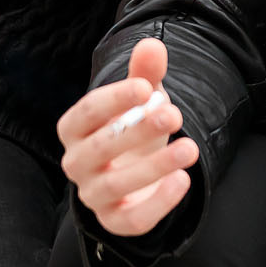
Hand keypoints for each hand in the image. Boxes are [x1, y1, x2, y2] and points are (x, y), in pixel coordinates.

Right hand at [56, 38, 198, 237]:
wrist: (137, 174)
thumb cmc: (133, 129)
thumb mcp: (141, 101)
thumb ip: (145, 75)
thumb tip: (152, 45)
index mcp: (74, 129)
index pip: (86, 113)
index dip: (115, 100)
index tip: (147, 88)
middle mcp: (76, 163)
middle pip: (99, 148)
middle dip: (137, 130)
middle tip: (174, 114)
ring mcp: (93, 195)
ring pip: (115, 185)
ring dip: (154, 166)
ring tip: (190, 148)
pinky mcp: (114, 221)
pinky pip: (131, 220)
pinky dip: (158, 203)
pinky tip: (183, 180)